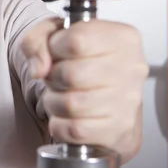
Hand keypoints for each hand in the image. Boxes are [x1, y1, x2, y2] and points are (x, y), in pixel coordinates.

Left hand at [21, 18, 148, 162]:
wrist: (106, 98)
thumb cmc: (82, 62)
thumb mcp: (55, 36)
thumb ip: (36, 40)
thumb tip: (39, 68)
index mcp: (122, 38)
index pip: (76, 40)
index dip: (54, 48)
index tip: (56, 52)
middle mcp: (132, 69)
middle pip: (71, 75)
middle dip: (53, 78)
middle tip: (57, 77)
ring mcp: (128, 102)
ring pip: (71, 105)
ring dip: (54, 102)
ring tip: (62, 95)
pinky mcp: (119, 130)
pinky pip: (74, 130)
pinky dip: (60, 125)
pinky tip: (67, 115)